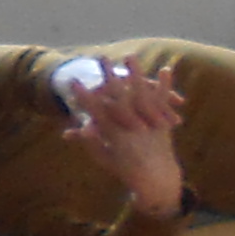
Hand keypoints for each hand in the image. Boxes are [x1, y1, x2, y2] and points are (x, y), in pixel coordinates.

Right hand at [60, 55, 189, 214]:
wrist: (156, 179)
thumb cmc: (125, 169)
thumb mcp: (104, 157)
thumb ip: (90, 142)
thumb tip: (68, 132)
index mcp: (114, 137)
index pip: (95, 112)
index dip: (84, 96)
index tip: (73, 81)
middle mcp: (131, 129)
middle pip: (118, 98)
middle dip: (108, 76)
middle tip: (99, 58)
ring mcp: (149, 126)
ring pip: (142, 95)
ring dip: (136, 74)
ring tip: (129, 55)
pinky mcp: (163, 124)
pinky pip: (165, 102)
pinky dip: (166, 86)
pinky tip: (165, 69)